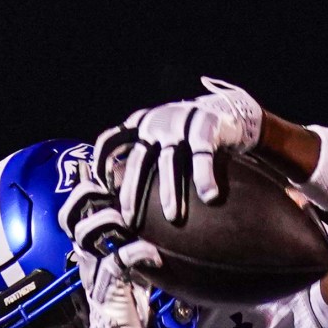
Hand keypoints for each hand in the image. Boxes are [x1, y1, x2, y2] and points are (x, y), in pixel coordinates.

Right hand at [62, 151, 160, 327]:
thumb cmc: (132, 302)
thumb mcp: (133, 266)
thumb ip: (138, 242)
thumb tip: (159, 219)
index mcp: (90, 246)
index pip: (78, 205)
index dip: (88, 182)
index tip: (108, 165)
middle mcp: (86, 254)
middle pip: (73, 210)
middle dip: (92, 192)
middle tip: (114, 182)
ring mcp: (93, 269)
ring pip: (88, 231)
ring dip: (113, 219)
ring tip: (132, 218)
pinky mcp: (107, 287)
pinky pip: (118, 260)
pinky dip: (138, 253)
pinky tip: (155, 255)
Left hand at [109, 76, 263, 224]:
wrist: (225, 108)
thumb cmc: (188, 132)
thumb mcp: (160, 136)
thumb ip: (142, 153)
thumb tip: (117, 185)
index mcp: (140, 124)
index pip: (111, 142)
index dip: (103, 164)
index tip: (103, 191)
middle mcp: (155, 123)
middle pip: (139, 160)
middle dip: (133, 191)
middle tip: (130, 218)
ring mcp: (180, 124)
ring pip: (169, 161)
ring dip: (170, 190)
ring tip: (172, 217)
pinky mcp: (205, 126)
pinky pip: (202, 156)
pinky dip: (204, 177)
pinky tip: (209, 196)